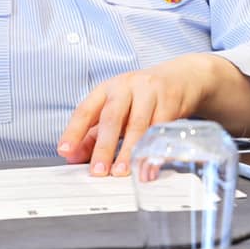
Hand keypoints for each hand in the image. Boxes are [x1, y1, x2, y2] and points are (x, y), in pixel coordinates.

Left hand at [58, 52, 228, 176]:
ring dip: (129, 151)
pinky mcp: (171, 101)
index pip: (85, 110)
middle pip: (112, 117)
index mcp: (107, 89)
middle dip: (104, 146)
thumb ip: (93, 133)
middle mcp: (126, 87)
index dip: (74, 131)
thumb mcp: (116, 109)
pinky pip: (160, 129)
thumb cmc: (143, 97)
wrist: (184, 77)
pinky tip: (148, 164)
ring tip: (121, 171)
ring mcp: (150, 92)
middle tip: (98, 170)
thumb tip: (73, 156)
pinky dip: (153, 149)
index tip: (65, 151)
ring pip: (138, 125)